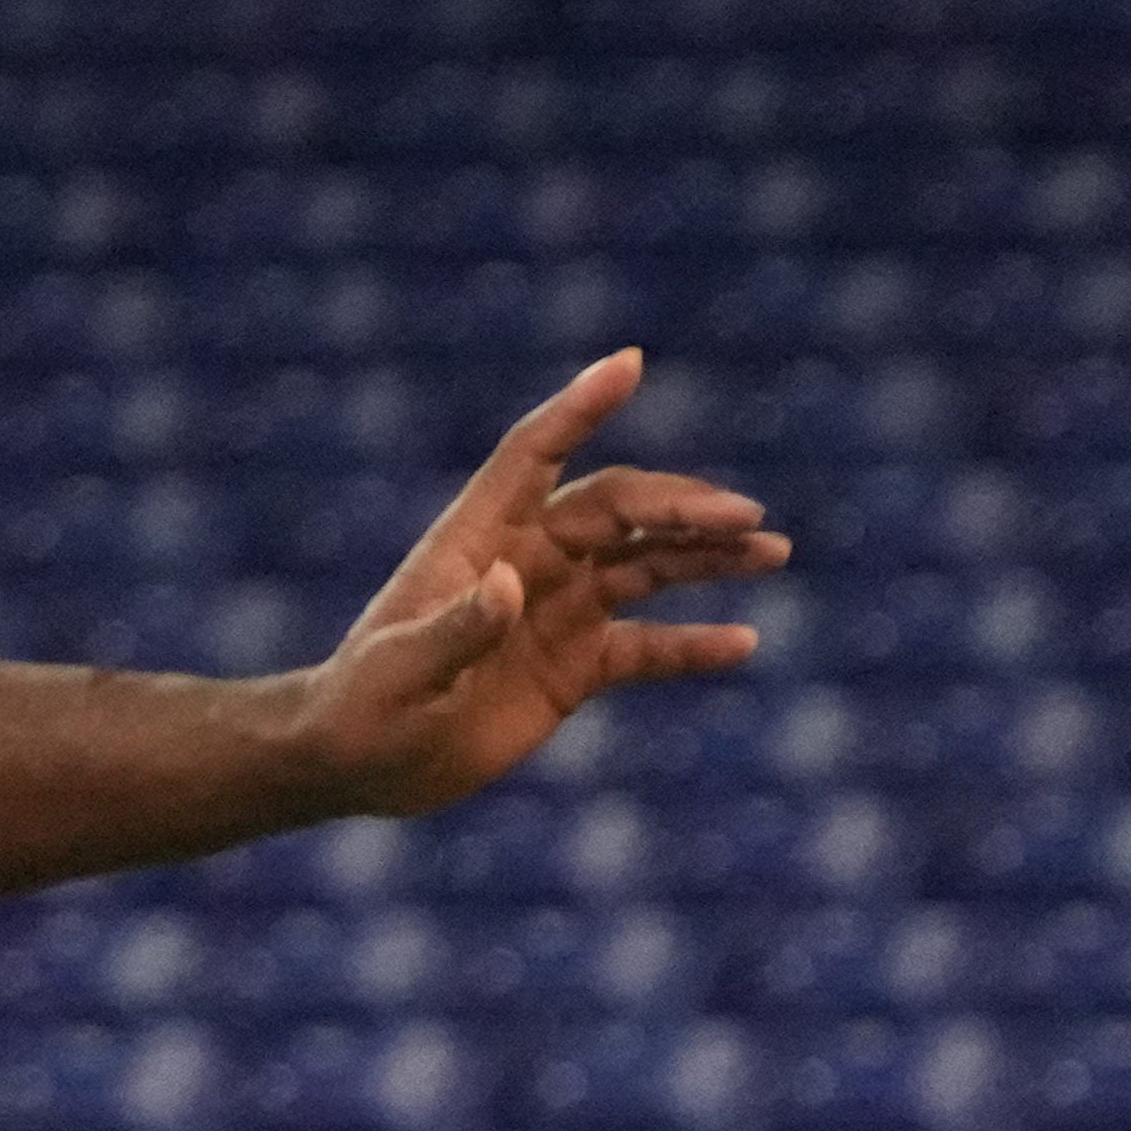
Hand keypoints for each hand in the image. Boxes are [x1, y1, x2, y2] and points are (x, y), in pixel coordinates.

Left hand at [289, 352, 786, 816]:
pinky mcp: (574, 666)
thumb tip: (507, 587)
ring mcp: (556, 611)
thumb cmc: (363, 710)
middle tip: (744, 517)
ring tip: (772, 551)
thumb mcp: (401, 672)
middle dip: (682, 506)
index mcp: (477, 540)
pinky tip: (743, 643)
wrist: (359, 767)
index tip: (629, 363)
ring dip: (708, 556)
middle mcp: (527, 562)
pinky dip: (694, 645)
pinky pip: (648, 647)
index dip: (578, 409)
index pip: (533, 454)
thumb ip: (455, 630)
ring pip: (648, 565)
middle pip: (618, 509)